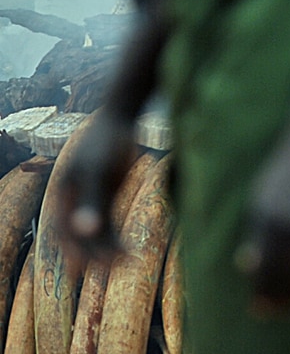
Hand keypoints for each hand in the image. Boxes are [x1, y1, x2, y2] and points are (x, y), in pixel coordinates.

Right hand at [57, 109, 138, 266]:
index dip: (73, 248)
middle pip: (79, 235)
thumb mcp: (98, 171)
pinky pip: (110, 222)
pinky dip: (117, 237)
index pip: (62, 230)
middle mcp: (74, 200)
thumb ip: (92, 201)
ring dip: (107, 248)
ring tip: (127, 260)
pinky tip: (130, 249)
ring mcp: (92, 198)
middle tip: (112, 265)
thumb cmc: (106, 141)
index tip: (86, 267)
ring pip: (96, 231)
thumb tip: (84, 232)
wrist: (122, 120)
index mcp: (64, 194)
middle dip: (93, 252)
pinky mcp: (109, 196)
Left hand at [240, 99, 289, 313]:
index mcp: (262, 216)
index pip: (257, 262)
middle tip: (277, 313)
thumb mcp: (265, 194)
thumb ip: (257, 229)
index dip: (259, 287)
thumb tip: (245, 263)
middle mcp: (283, 225)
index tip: (260, 307)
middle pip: (277, 272)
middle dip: (276, 296)